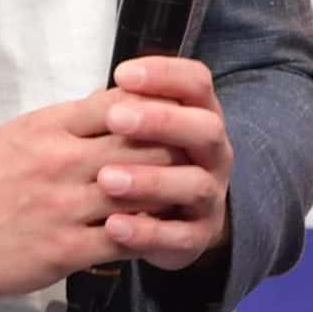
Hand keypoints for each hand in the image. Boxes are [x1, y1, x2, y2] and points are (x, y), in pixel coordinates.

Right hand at [0, 88, 182, 298]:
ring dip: (169, 190)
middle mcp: (61, 162)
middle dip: (173, 146)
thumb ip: (69, 119)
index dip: (153, 106)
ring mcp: (65, 207)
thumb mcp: (23, 131)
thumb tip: (112, 101)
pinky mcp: (66, 249)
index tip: (173, 112)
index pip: (117, 104)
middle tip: (197, 150)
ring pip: (137, 191)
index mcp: (49, 127)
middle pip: (137, 145)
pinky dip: (150, 232)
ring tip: (190, 189)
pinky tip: (164, 229)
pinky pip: (123, 238)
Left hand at [94, 56, 232, 271]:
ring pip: (195, 184)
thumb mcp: (139, 124)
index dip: (164, 74)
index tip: (121, 74)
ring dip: (150, 180)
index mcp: (200, 112)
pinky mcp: (199, 237)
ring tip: (106, 179)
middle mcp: (214, 152)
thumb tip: (97, 96)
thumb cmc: (146, 153)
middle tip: (115, 118)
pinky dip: (146, 233)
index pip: (197, 82)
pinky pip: (180, 237)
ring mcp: (212, 195)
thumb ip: (124, 106)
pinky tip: (113, 226)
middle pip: (205, 128)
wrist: (173, 215)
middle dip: (161, 121)